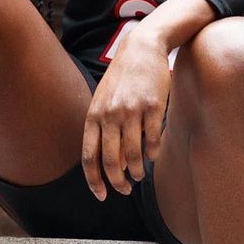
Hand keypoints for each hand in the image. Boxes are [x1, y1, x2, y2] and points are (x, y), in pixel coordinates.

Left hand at [81, 32, 171, 199]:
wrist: (142, 47)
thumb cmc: (122, 77)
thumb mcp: (103, 100)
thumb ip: (102, 129)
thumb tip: (111, 164)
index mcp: (94, 115)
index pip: (89, 157)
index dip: (94, 181)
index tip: (102, 195)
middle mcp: (110, 115)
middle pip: (111, 161)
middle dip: (118, 182)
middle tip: (125, 189)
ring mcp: (132, 111)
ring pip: (133, 156)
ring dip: (137, 172)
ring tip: (140, 174)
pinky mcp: (154, 107)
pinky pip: (153, 141)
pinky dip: (153, 154)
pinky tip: (153, 156)